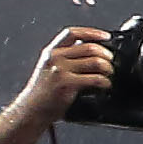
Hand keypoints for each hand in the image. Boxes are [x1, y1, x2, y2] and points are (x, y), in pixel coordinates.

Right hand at [0, 29, 112, 143]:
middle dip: (106, 54)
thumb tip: (92, 51)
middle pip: (89, 47)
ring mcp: (60, 71)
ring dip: (108, 68)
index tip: (106, 36)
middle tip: (111, 61)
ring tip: (109, 74)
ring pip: (95, 61)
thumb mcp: (49, 68)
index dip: (92, 32)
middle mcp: (54, 58)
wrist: (31, 110)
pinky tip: (105, 85)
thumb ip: (66, 58)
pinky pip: (95, 78)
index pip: (72, 33)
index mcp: (51, 52)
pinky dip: (105, 82)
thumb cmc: (43, 92)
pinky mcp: (66, 84)